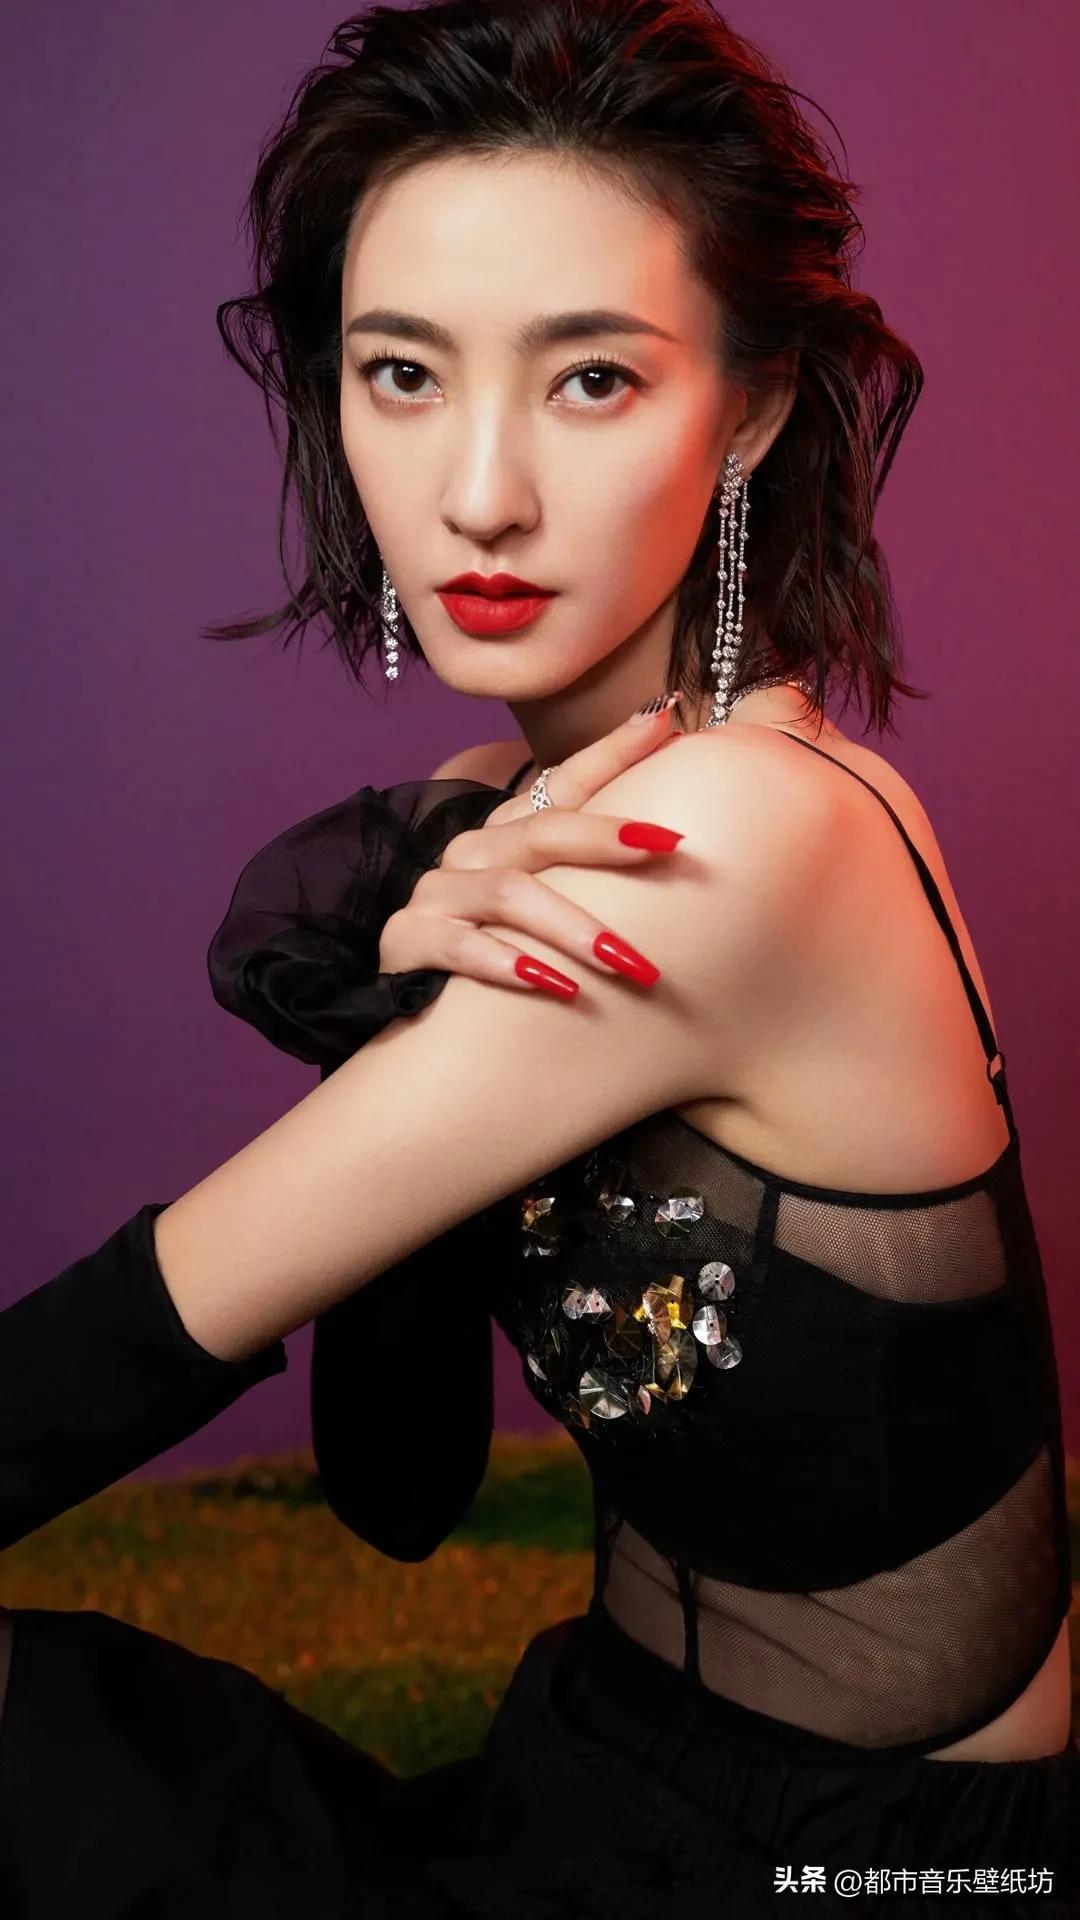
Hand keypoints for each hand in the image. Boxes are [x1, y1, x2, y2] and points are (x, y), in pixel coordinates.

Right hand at [378, 696, 687, 997]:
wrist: (411, 1003)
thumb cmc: (497, 946)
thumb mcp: (550, 901)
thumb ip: (601, 867)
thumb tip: (675, 824)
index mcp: (507, 831)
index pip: (564, 781)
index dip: (613, 751)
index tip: (668, 721)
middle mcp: (472, 851)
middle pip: (543, 831)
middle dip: (608, 838)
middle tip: (669, 848)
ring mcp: (437, 893)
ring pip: (510, 894)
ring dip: (574, 927)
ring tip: (629, 961)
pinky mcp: (408, 939)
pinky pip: (461, 946)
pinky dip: (509, 965)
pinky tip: (556, 987)